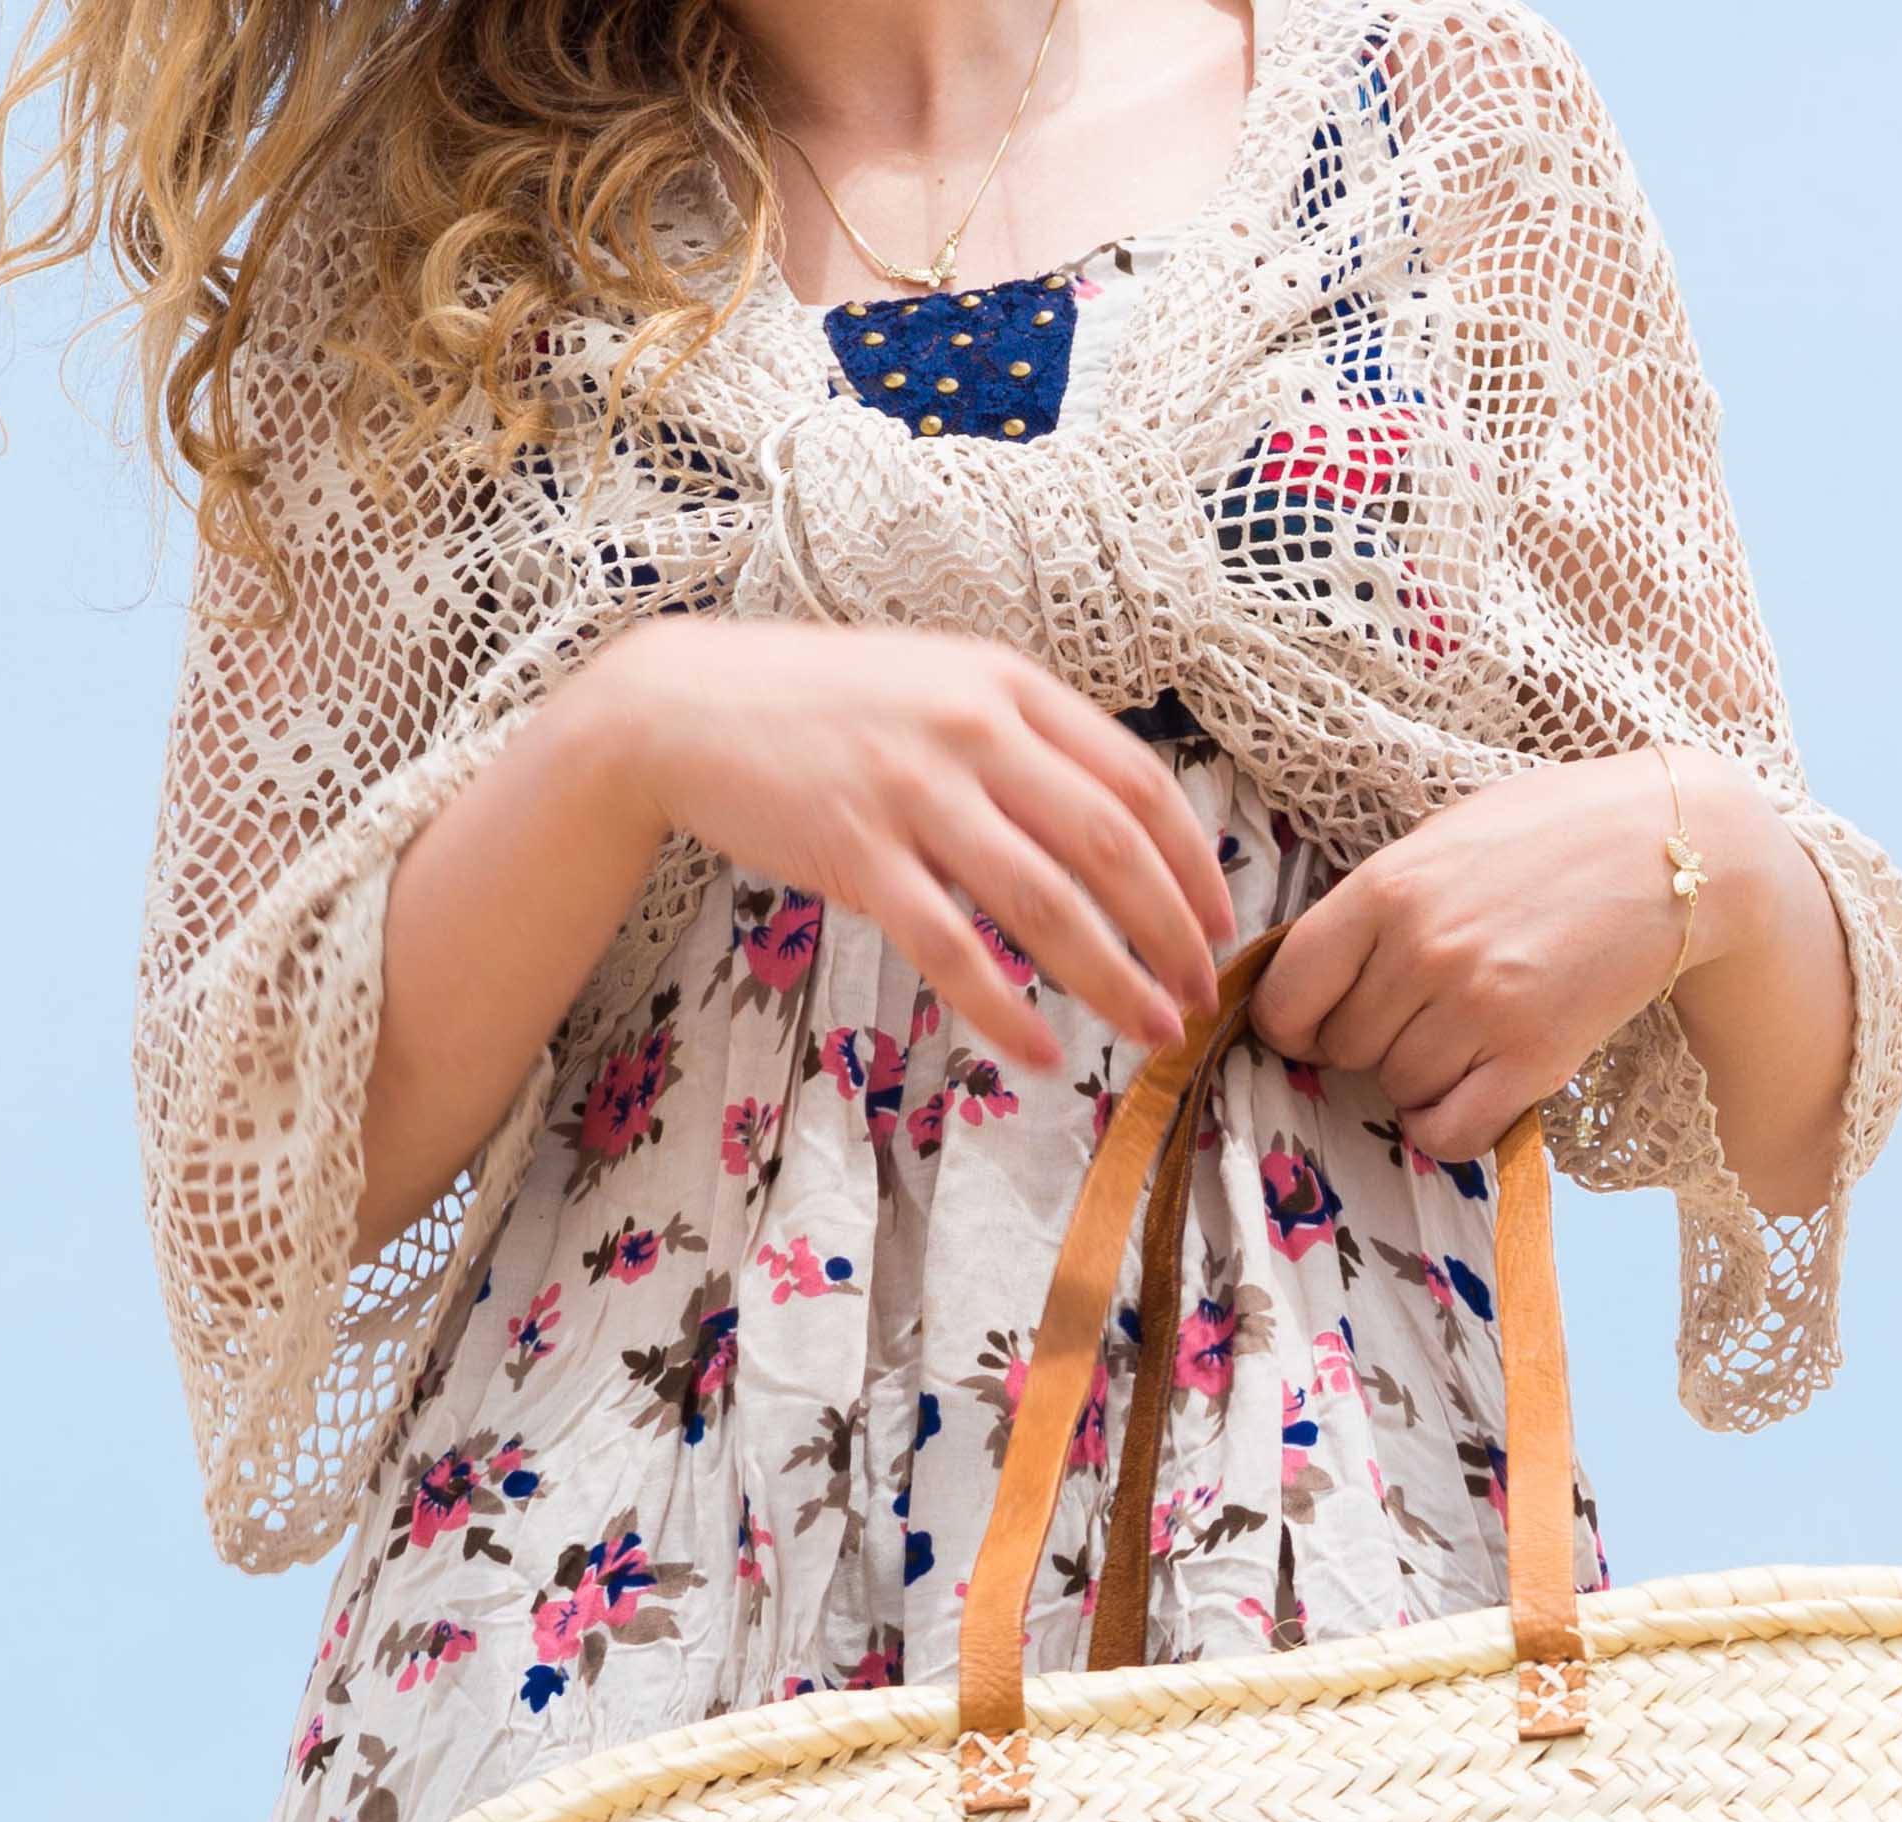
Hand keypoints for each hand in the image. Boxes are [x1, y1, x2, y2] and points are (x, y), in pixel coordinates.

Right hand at [589, 621, 1229, 1078]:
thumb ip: (1022, 740)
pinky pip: (952, 947)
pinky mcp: (857, 852)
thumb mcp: (939, 687)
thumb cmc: (823, 708)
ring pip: (1045, 903)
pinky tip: (1040, 1055)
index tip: (1219, 926)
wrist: (683, 705)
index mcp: (1008, 686)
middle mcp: (972, 729)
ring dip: (1112, 981)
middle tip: (1200, 998)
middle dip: (1171, 934)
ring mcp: (914, 790)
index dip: (1193, 864)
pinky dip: (1005, 1010)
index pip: (1137, 782)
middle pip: (1110, 848)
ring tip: (1151, 1033)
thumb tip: (1113, 824)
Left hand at [1250, 750, 1774, 1163]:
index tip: (1313, 1022)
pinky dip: (1446, 1124)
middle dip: (1367, 1039)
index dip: (1291, 1022)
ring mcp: (1480, 1010)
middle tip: (1420, 1008)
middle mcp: (1425, 951)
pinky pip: (1448, 1132)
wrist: (1673, 850)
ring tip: (1464, 1028)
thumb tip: (1311, 979)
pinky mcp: (1533, 1060)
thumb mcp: (1443, 839)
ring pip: (1395, 1089)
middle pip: (1342, 1048)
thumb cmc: (1552, 834)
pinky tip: (1470, 1087)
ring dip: (1416, 1076)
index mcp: (1388, 887)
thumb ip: (1375, 905)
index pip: (1288, 995)